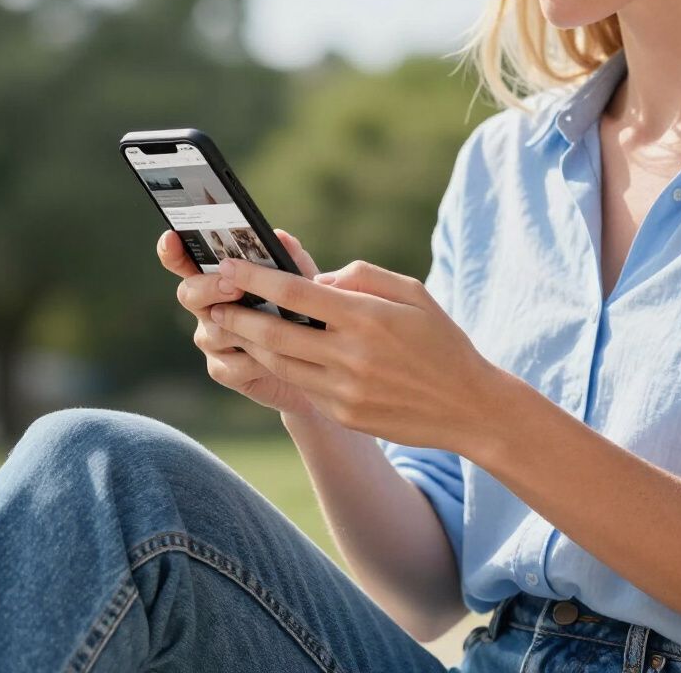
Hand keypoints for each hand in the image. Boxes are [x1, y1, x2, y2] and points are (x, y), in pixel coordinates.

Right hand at [158, 228, 333, 423]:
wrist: (316, 363)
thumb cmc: (304, 312)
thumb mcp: (304, 283)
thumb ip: (292, 261)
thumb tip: (282, 236)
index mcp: (220, 280)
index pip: (188, 262)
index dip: (174, 251)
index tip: (171, 237)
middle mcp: (208, 308)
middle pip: (189, 293)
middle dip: (209, 288)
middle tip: (235, 286)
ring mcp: (212, 340)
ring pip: (214, 330)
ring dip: (244, 326)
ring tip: (273, 322)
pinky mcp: (223, 370)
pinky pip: (231, 365)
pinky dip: (256, 360)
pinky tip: (278, 357)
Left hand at [208, 257, 498, 451]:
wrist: (467, 406)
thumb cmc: (441, 340)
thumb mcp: (413, 291)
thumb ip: (362, 277)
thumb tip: (318, 280)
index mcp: (367, 318)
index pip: (296, 293)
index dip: (255, 278)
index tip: (228, 266)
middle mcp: (351, 355)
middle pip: (274, 332)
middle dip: (237, 315)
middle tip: (213, 302)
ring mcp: (344, 390)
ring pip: (279, 363)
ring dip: (249, 343)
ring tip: (232, 325)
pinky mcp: (344, 413)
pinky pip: (301, 385)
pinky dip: (280, 366)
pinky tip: (270, 352)